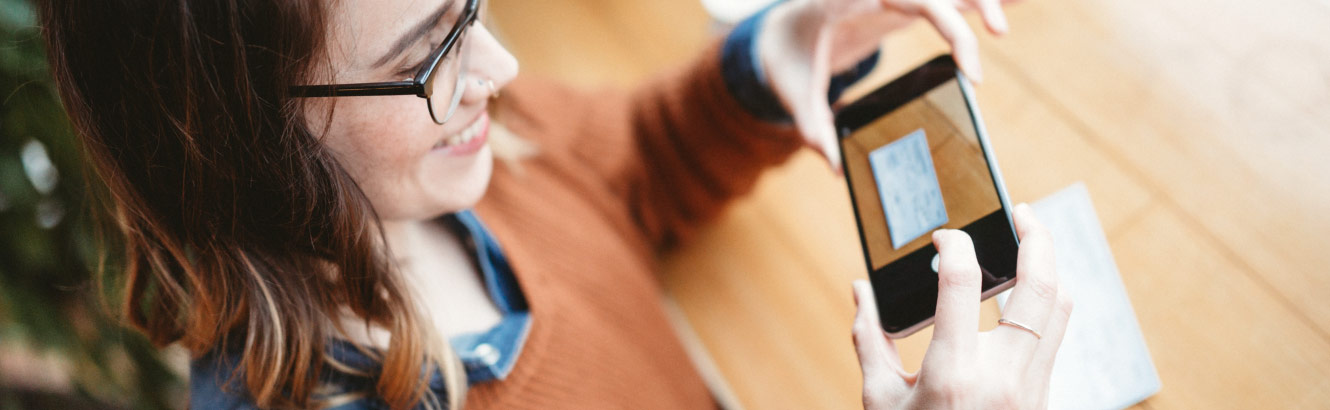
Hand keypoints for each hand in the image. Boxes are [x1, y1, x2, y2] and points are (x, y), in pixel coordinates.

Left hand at [757, 0, 1013, 170]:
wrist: (778, 32)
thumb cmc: (786, 56)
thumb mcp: (792, 92)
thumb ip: (812, 126)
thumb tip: (836, 164)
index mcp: (850, 1)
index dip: (947, 23)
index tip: (968, 67)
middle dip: (974, 9)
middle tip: (989, 55)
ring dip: (982, 0)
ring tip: (1005, 27)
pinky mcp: (904, 7)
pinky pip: (944, 0)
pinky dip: (975, 3)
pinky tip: (1007, 8)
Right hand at [851, 203, 1071, 408]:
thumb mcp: (880, 401)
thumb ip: (868, 340)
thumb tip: (860, 290)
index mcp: (954, 375)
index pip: (963, 284)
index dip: (954, 246)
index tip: (943, 237)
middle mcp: (1003, 378)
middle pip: (1039, 286)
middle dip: (1036, 238)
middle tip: (1019, 211)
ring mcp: (1032, 389)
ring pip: (1061, 308)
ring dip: (1051, 266)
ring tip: (1032, 242)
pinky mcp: (1045, 396)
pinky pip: (1057, 335)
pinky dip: (1047, 302)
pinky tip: (1028, 290)